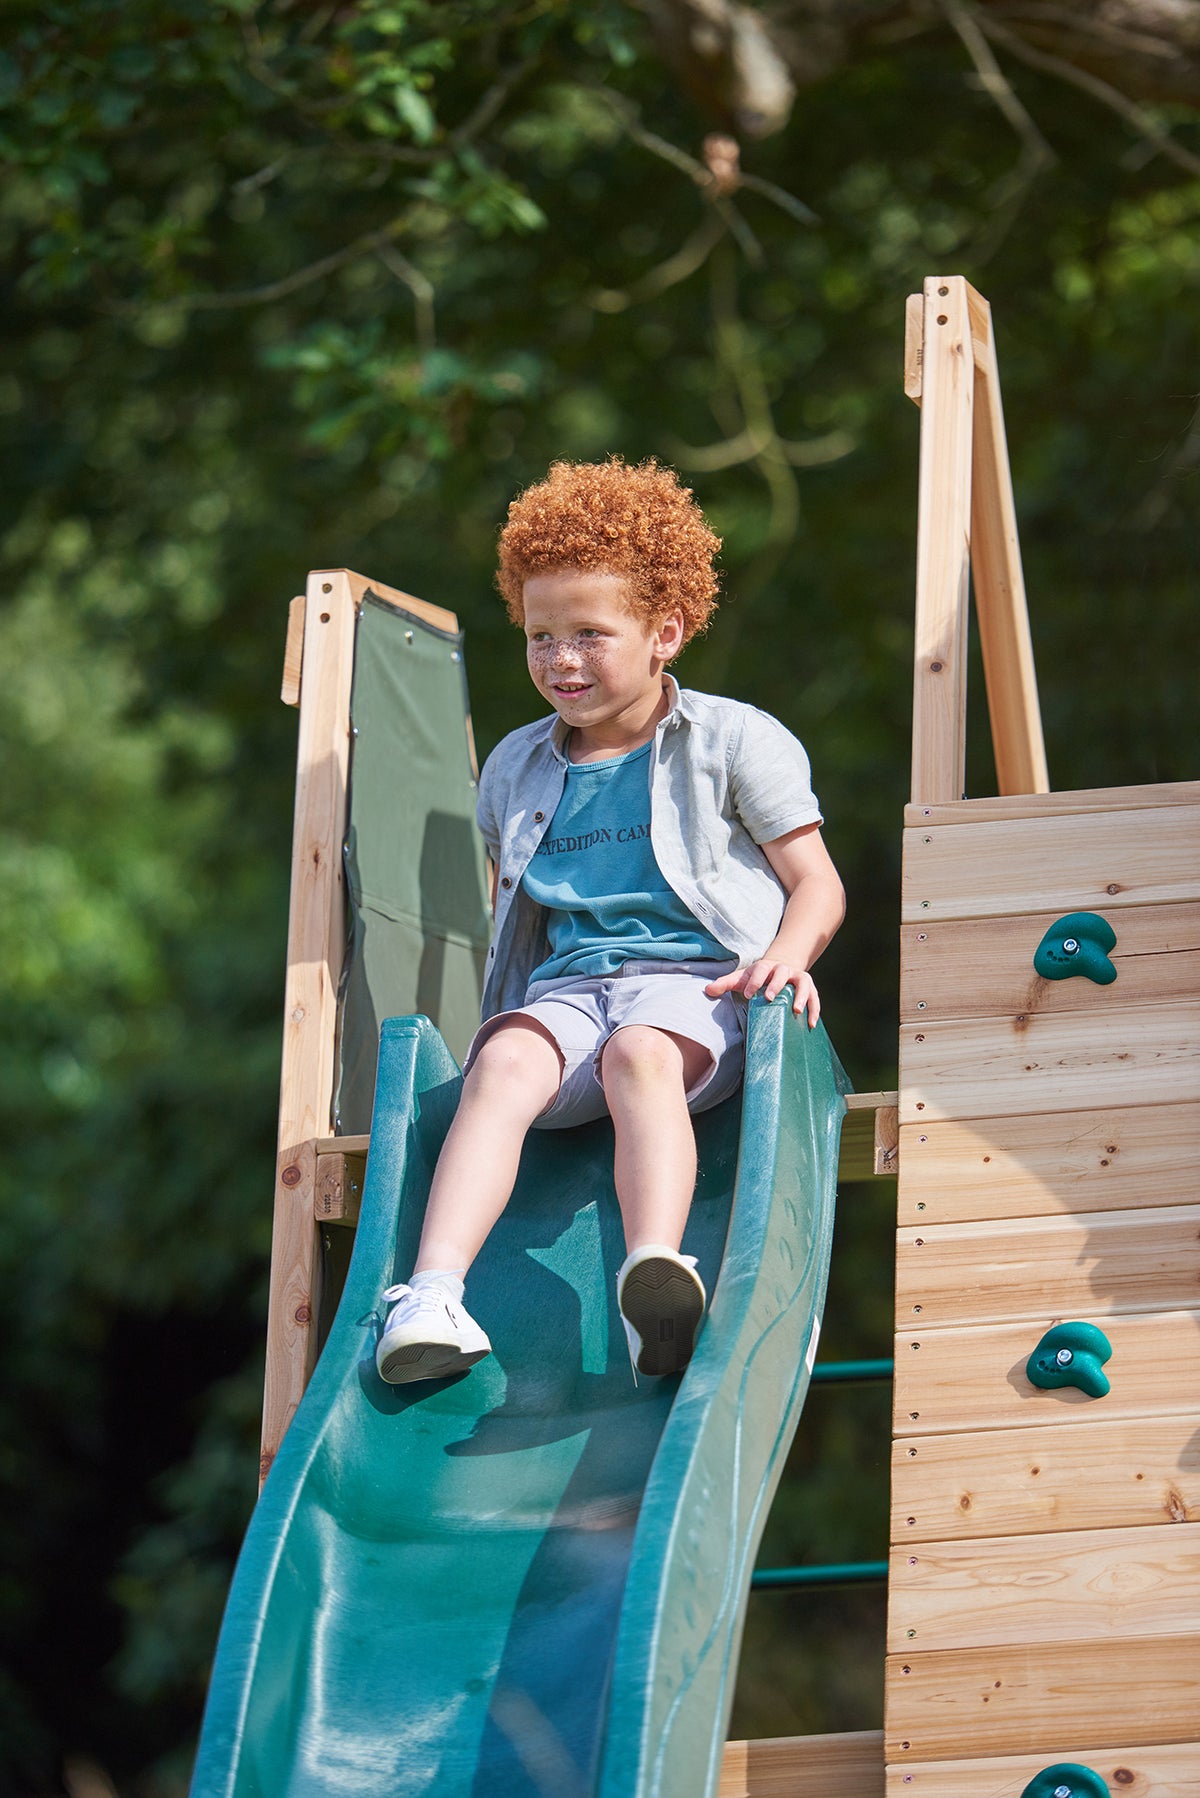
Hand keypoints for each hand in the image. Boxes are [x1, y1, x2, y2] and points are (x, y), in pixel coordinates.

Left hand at [706, 961, 820, 1027]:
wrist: (782, 966)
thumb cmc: (759, 977)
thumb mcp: (742, 978)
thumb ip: (725, 983)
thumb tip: (707, 990)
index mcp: (765, 967)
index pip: (760, 970)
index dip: (754, 981)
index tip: (748, 994)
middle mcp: (783, 970)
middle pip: (781, 973)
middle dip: (776, 984)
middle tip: (769, 998)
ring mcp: (798, 977)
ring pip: (803, 982)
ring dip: (801, 995)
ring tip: (796, 1010)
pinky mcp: (809, 987)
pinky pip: (815, 997)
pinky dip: (814, 1009)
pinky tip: (811, 1024)